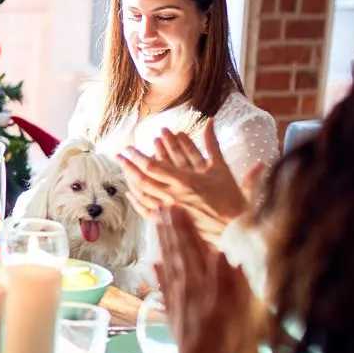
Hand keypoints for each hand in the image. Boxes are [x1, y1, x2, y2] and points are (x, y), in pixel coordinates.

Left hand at [116, 120, 261, 241]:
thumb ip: (213, 144)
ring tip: (122, 171)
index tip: (129, 148)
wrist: (235, 231)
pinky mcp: (172, 223)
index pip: (153, 166)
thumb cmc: (232, 200)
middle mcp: (173, 196)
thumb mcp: (222, 169)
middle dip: (129, 166)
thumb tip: (210, 121)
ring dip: (131, 181)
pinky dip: (137, 202)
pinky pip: (148, 211)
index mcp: (184, 182)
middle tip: (119, 156)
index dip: (138, 156)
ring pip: (143, 194)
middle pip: (143, 179)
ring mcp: (170, 211)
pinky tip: (131, 194)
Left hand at [152, 206, 250, 352]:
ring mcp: (175, 298)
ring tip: (157, 226)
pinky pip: (163, 286)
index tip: (175, 207)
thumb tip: (220, 251)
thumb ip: (224, 279)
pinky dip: (159, 273)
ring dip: (163, 244)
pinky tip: (155, 263)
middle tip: (161, 208)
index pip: (188, 248)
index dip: (182, 228)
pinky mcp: (172, 311)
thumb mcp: (228, 307)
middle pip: (174, 252)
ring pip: (167, 264)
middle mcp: (183, 285)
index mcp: (197, 281)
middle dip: (169, 229)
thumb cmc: (219, 337)